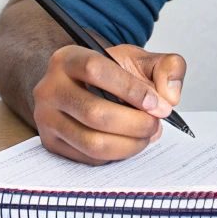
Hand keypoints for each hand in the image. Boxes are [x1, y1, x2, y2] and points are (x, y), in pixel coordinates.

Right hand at [32, 43, 185, 164]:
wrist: (83, 87)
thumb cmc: (111, 73)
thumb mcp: (140, 59)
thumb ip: (167, 67)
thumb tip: (170, 96)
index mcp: (68, 59)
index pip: (95, 70)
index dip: (132, 90)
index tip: (158, 104)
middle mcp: (50, 88)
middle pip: (95, 113)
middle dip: (136, 123)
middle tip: (156, 124)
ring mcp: (46, 119)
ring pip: (92, 142)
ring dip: (129, 144)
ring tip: (147, 135)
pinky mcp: (51, 143)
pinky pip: (89, 158)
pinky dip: (117, 155)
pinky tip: (129, 142)